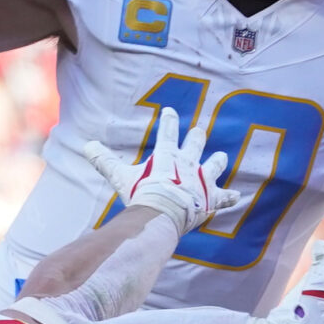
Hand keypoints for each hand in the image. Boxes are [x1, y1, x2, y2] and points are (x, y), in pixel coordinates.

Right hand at [85, 106, 240, 231]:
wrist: (164, 213)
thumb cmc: (142, 194)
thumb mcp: (120, 176)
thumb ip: (104, 160)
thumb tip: (86, 145)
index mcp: (168, 156)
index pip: (168, 132)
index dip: (169, 120)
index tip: (170, 111)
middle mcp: (188, 164)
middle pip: (195, 145)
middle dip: (196, 138)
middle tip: (199, 130)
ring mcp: (202, 181)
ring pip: (213, 166)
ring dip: (217, 161)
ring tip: (221, 157)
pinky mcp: (211, 198)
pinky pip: (223, 198)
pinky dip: (229, 197)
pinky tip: (237, 196)